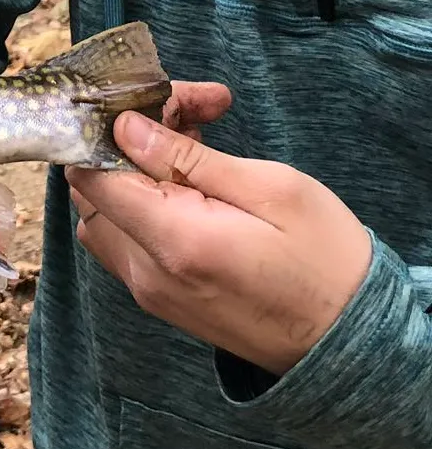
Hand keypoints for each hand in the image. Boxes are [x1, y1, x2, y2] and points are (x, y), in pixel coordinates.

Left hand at [67, 91, 370, 375]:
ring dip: (131, 172)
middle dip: (125, 142)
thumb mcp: (271, 190)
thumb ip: (188, 158)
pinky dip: (139, 204)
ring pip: (102, 213)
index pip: (92, 173)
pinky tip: (187, 184)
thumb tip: (125, 128)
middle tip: (188, 117)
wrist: (355, 344)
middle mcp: (146, 272)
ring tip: (194, 146)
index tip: (156, 104)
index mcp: (173, 241)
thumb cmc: (327, 260)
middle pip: (91, 189)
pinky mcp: (160, 298)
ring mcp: (149, 290)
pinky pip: (123, 239)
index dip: (113, 129)